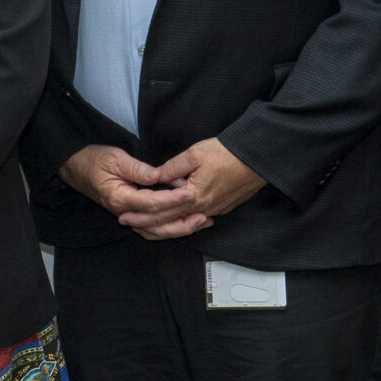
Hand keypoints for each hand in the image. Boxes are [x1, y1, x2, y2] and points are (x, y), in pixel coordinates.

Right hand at [60, 144, 203, 238]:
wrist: (77, 167)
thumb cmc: (94, 160)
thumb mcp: (115, 158)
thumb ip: (137, 168)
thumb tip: (158, 176)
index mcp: (119, 198)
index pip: (151, 203)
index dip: (172, 200)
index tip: (190, 193)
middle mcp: (124, 212)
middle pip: (156, 225)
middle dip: (182, 222)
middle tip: (203, 216)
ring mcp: (127, 215)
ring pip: (155, 231)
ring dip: (179, 229)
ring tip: (200, 222)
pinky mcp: (132, 214)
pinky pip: (152, 228)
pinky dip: (169, 229)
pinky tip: (185, 224)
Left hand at [137, 139, 265, 237]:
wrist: (257, 158)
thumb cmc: (226, 154)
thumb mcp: (193, 155)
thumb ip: (171, 168)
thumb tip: (155, 177)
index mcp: (193, 196)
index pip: (161, 210)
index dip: (141, 214)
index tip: (124, 215)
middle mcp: (203, 208)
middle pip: (170, 221)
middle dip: (147, 224)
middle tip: (128, 224)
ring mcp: (215, 210)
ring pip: (184, 223)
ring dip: (165, 226)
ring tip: (147, 226)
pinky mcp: (223, 207)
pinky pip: (198, 219)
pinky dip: (184, 222)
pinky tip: (175, 220)